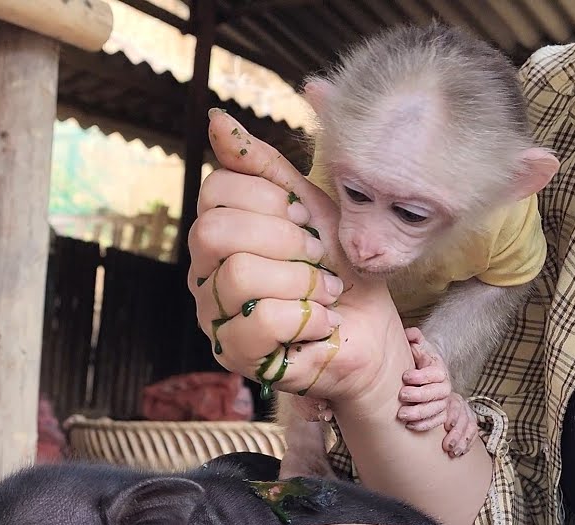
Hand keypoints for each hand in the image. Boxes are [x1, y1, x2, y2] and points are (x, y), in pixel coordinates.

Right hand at [189, 111, 407, 406]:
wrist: (371, 329)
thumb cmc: (339, 268)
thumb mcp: (311, 206)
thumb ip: (264, 166)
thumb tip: (216, 120)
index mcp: (219, 228)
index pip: (216, 190)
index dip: (270, 199)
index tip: (306, 218)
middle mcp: (204, 270)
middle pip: (213, 230)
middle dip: (283, 238)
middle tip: (318, 255)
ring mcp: (214, 313)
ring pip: (238, 275)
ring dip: (302, 281)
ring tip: (325, 292)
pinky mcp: (235, 354)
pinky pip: (261, 320)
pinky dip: (308, 317)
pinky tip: (322, 323)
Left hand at [398, 327, 481, 456]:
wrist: (431, 378)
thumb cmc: (422, 363)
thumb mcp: (420, 348)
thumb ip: (416, 339)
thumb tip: (411, 334)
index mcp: (440, 370)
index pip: (435, 373)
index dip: (420, 376)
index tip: (405, 376)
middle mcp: (446, 387)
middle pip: (438, 395)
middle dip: (419, 397)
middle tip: (401, 398)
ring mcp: (447, 403)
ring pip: (440, 412)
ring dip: (422, 416)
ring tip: (403, 418)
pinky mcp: (445, 417)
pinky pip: (441, 424)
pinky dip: (428, 428)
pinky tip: (412, 428)